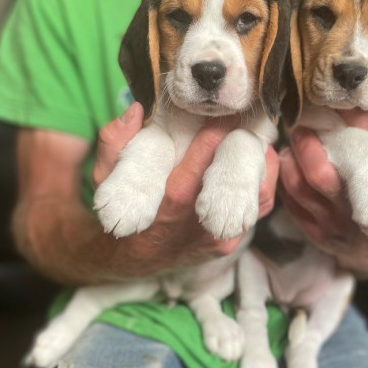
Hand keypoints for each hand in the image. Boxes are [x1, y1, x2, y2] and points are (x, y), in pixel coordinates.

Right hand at [93, 103, 278, 272]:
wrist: (138, 256)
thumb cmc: (123, 208)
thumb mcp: (105, 176)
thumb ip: (114, 142)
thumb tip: (136, 111)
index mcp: (166, 207)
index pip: (191, 176)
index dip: (209, 145)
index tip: (220, 117)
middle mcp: (197, 225)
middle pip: (234, 185)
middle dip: (243, 148)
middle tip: (248, 119)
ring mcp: (221, 235)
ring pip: (257, 195)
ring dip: (259, 162)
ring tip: (254, 133)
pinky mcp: (235, 237)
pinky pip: (260, 204)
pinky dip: (263, 178)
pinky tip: (258, 156)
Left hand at [278, 110, 367, 277]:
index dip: (356, 122)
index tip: (344, 102)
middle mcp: (358, 213)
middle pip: (323, 177)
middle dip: (309, 146)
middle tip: (304, 122)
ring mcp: (332, 225)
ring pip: (301, 189)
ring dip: (292, 161)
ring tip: (293, 141)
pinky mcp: (314, 233)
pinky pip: (291, 204)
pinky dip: (285, 181)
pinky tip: (288, 163)